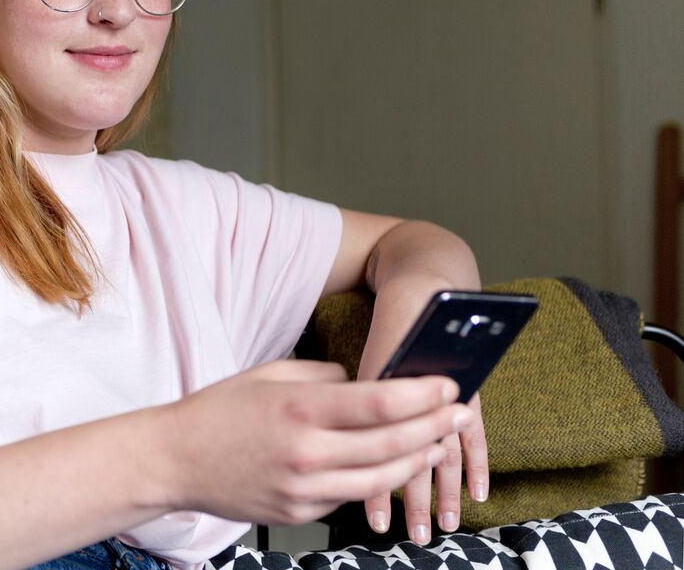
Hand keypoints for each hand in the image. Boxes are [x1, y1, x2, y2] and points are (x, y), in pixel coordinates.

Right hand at [161, 360, 471, 526]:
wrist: (174, 460)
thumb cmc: (218, 411)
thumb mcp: (269, 375)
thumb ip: (322, 377)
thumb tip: (364, 383)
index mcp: (301, 407)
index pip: (380, 402)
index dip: (423, 395)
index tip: (449, 384)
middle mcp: (308, 450)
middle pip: (392, 442)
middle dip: (435, 426)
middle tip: (461, 413)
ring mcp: (305, 487)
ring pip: (381, 478)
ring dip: (417, 459)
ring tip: (439, 443)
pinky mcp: (300, 512)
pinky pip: (350, 496)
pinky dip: (375, 480)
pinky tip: (391, 466)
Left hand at [355, 285, 491, 543]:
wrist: (428, 284)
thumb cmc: (394, 323)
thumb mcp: (372, 357)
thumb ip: (361, 395)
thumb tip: (342, 443)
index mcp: (387, 386)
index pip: (381, 448)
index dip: (379, 486)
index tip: (374, 520)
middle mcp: (422, 397)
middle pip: (416, 458)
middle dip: (414, 501)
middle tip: (412, 536)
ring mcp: (452, 397)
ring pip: (446, 453)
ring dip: (446, 493)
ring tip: (442, 527)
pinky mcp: (469, 394)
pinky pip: (476, 436)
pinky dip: (477, 466)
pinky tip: (478, 495)